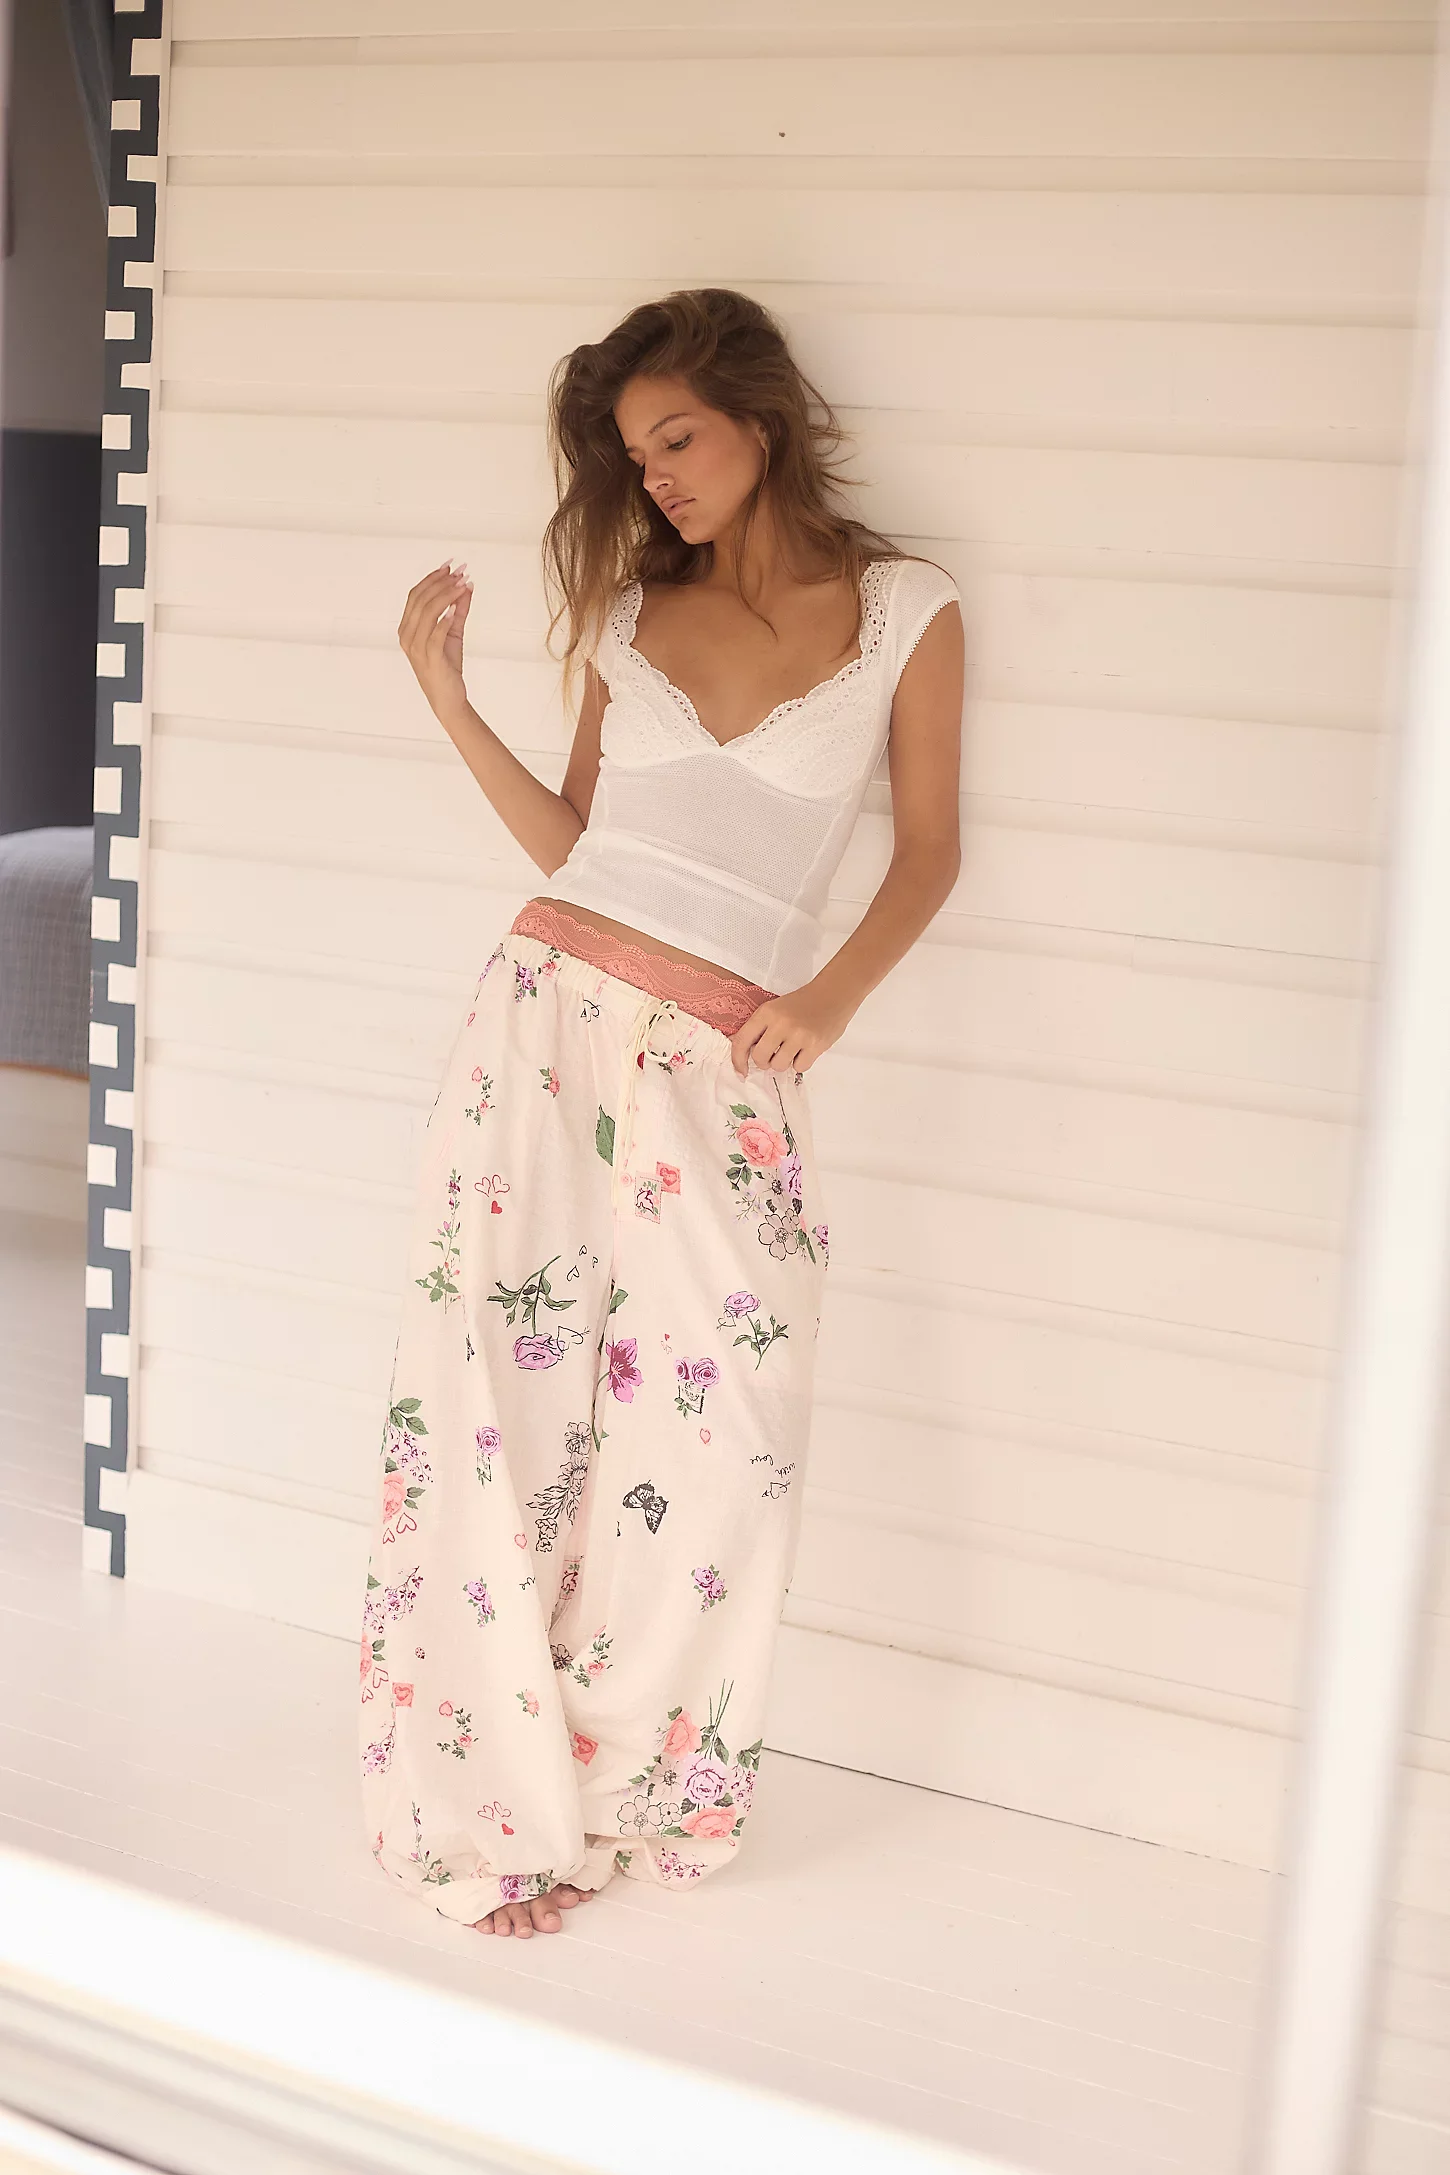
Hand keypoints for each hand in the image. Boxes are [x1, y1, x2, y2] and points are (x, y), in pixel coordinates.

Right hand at [398, 560, 472, 724]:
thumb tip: (467, 586)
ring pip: (428, 612)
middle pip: (421, 599)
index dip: (432, 578)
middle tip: (459, 572)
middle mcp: (407, 636)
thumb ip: (459, 610)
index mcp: (407, 628)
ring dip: (446, 595)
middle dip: (441, 582)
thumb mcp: (453, 633)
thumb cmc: (446, 667)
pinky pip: (435, 634)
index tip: (450, 566)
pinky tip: (456, 607)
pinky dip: (445, 619)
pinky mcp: (429, 658)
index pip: (416, 595)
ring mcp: (416, 648)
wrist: (448, 699)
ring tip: (462, 584)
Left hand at [729, 983, 852, 1077]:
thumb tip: (745, 1054)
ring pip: (779, 1066)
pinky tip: (806, 1049)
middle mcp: (780, 1024)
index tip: (741, 1070)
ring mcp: (798, 1035)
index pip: (742, 1040)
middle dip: (764, 1062)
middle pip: (760, 1058)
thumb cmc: (803, 1003)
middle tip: (773, 1055)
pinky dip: (801, 1062)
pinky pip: (799, 1067)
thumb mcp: (775, 1008)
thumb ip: (760, 1028)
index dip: (738, 1059)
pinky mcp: (815, 1045)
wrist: (834, 994)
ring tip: (792, 1050)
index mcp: (766, 1012)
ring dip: (784, 1063)